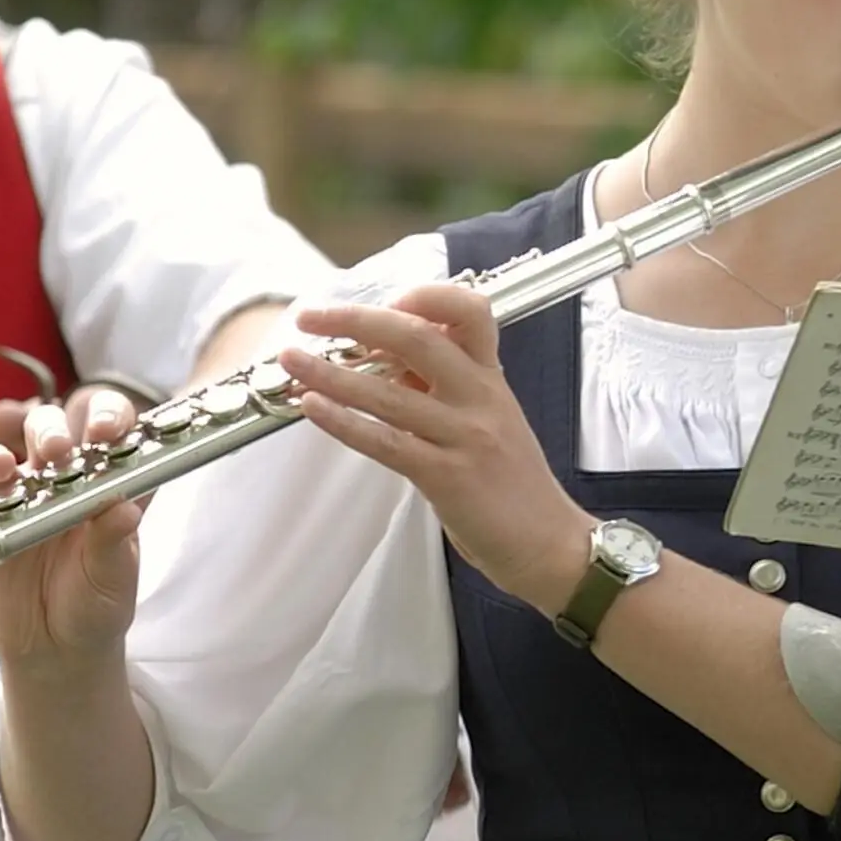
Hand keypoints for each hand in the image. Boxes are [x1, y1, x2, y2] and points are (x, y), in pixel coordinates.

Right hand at [0, 383, 151, 679]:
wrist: (53, 650)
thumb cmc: (95, 608)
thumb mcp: (113, 582)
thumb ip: (114, 544)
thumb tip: (124, 509)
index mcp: (103, 484)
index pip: (110, 430)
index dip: (108, 418)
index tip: (104, 431)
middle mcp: (58, 481)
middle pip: (49, 430)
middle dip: (48, 430)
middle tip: (52, 448)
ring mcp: (15, 499)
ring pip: (0, 459)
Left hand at [279, 286, 593, 610]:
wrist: (549, 544)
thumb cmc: (510, 482)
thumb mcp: (486, 419)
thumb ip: (440, 387)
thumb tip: (381, 359)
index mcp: (491, 377)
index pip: (471, 312)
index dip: (425, 296)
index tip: (382, 300)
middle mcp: (480, 397)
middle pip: (417, 337)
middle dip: (354, 320)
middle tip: (309, 316)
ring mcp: (465, 436)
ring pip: (388, 392)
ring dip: (330, 373)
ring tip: (290, 361)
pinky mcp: (447, 477)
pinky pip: (386, 442)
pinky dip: (344, 422)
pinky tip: (313, 408)